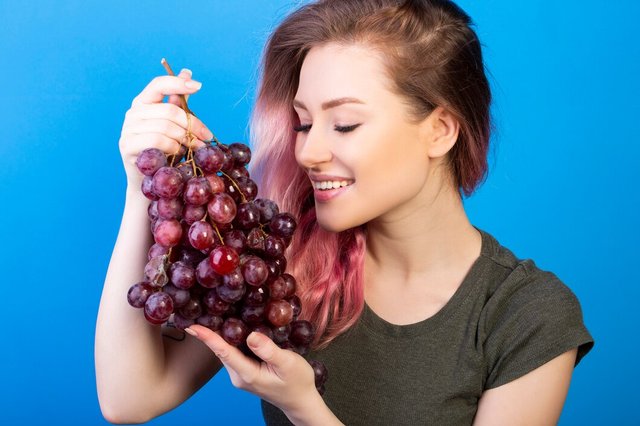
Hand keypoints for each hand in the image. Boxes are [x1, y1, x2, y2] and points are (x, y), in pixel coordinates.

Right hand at [118, 69, 212, 188]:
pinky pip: (157, 141)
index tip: (199, 87)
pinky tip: (179, 154)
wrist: (153, 179)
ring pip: (165, 127)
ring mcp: (127, 129)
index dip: (178, 83)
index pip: (158, 84)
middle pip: (169, 111)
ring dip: (185, 139)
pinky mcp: (127, 145)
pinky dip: (173, 147)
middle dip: (193, 124)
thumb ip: (179, 101)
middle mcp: (133, 113)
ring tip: (194, 148)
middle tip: (207, 137)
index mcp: (144, 103)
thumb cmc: (166, 150)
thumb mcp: (176, 124)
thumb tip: (188, 72)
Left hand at [186, 325, 319, 417]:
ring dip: (220, 334)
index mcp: (247, 374)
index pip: (223, 352)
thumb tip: (251, 335)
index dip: (208, 338)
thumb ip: (269, 350)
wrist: (300, 400)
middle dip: (209, 332)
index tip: (193, 327)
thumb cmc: (297, 382)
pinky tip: (232, 326)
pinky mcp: (246, 371)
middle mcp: (239, 375)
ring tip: (212, 314)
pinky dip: (231, 339)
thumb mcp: (287, 364)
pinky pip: (234, 352)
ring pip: (226, 351)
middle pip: (220, 351)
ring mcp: (241, 374)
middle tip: (200, 311)